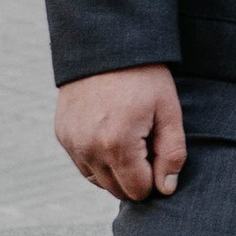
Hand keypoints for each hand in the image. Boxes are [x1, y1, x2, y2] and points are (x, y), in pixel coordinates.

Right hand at [55, 66, 187, 202]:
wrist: (106, 45)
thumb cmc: (144, 77)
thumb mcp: (168, 111)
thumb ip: (172, 154)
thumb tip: (166, 188)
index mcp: (118, 145)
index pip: (138, 190)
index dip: (155, 178)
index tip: (160, 154)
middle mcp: (89, 149)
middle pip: (117, 190)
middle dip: (136, 176)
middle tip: (147, 144)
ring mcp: (72, 142)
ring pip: (98, 180)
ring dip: (116, 171)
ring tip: (130, 138)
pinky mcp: (63, 134)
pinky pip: (82, 164)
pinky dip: (98, 159)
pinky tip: (112, 135)